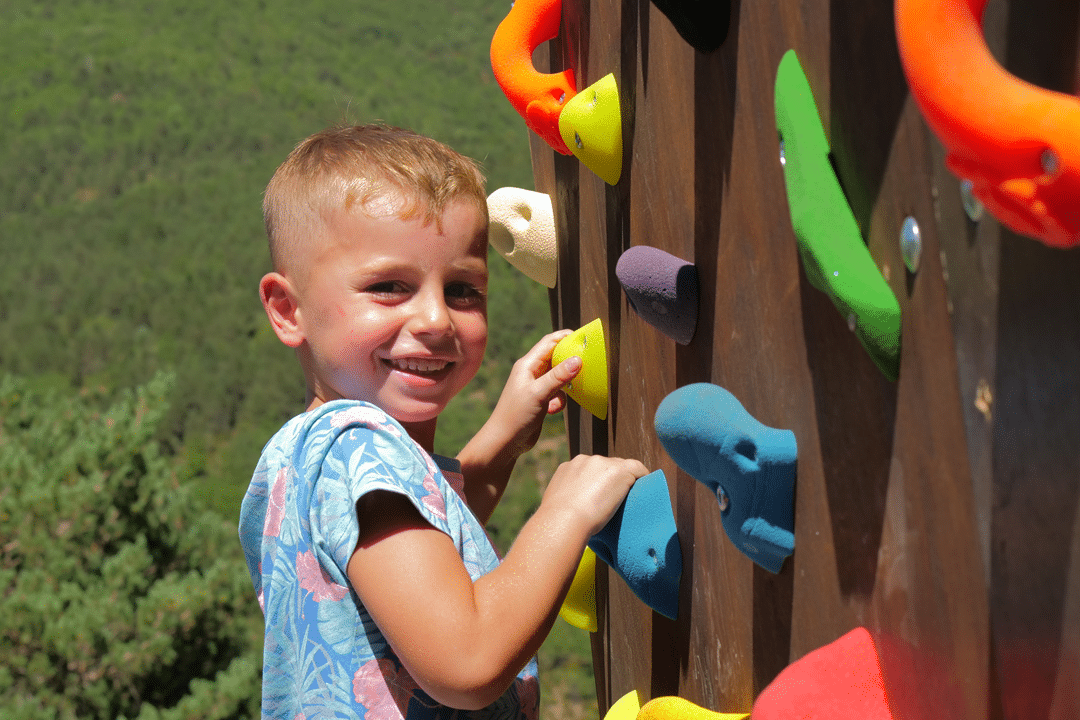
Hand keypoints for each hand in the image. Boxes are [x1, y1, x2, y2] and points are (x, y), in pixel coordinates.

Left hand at [484, 329, 581, 459]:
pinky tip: (554, 410)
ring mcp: (536, 386)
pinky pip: (558, 393)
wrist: (505, 442)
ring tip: (571, 391)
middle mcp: (532, 372)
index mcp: (527, 365)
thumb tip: (578, 359)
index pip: (549, 342)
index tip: (584, 338)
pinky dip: (561, 399)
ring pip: (559, 376)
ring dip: (566, 383)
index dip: (566, 337)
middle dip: (570, 361)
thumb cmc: (516, 415)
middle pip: (556, 357)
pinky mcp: (541, 400)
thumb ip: (558, 376)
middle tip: (587, 363)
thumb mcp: (539, 393)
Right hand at [541, 454, 650, 536]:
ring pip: (621, 467)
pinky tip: (647, 487)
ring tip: (630, 497)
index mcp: (569, 467)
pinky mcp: (621, 470)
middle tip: (616, 499)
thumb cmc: (559, 522)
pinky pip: (638, 468)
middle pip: (606, 466)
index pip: (590, 469)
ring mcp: (603, 463)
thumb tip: (571, 510)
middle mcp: (585, 460)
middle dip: (612, 479)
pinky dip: (643, 477)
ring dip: (625, 480)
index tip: (602, 495)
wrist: (565, 520)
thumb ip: (566, 499)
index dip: (598, 482)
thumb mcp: (557, 504)